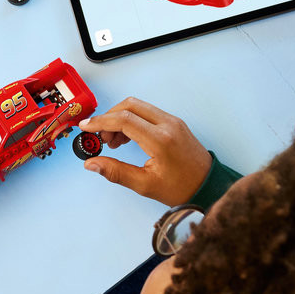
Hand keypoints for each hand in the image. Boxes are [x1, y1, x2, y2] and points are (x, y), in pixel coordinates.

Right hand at [78, 97, 211, 205]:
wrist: (209, 185)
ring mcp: (172, 121)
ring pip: (137, 106)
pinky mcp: (174, 122)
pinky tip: (126, 137)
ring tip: (112, 141)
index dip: (100, 122)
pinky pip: (146, 112)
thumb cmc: (182, 188)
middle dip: (108, 118)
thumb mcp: (145, 185)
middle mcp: (167, 124)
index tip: (85, 127)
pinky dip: (131, 120)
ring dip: (119, 118)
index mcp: (160, 140)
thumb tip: (91, 164)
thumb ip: (116, 172)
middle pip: (129, 105)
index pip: (124, 120)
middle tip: (99, 137)